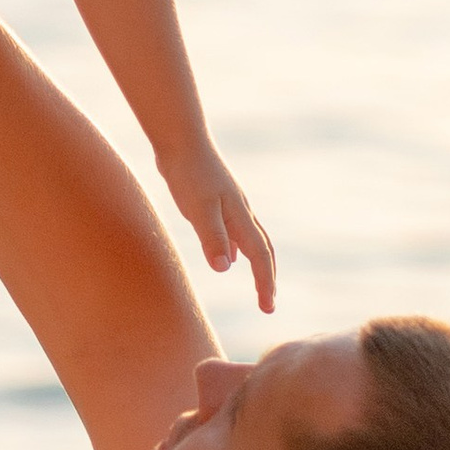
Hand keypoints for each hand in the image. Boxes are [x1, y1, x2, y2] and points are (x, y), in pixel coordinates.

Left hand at [161, 142, 276, 312]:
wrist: (182, 142)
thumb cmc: (189, 174)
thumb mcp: (198, 209)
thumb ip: (212, 237)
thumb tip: (226, 269)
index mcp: (240, 217)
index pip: (260, 256)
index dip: (264, 283)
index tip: (267, 308)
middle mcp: (241, 212)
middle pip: (263, 250)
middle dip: (267, 278)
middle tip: (267, 303)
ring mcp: (231, 206)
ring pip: (252, 240)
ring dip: (258, 263)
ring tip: (258, 283)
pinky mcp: (217, 202)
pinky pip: (236, 232)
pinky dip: (239, 249)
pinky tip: (229, 257)